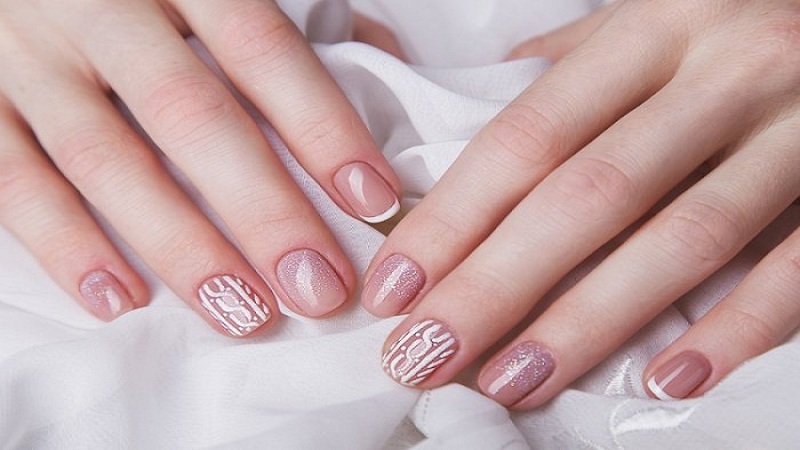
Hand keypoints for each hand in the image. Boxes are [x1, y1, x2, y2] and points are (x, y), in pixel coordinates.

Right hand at [0, 0, 400, 335]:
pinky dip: (65, 246)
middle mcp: (101, 9)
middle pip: (191, 116)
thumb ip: (294, 16)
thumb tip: (381, 63)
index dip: (321, 128)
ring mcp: (29, 57)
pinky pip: (12, 181)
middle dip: (261, 210)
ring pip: (105, 161)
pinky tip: (120, 302)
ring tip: (243, 313)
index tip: (374, 202)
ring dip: (180, 246)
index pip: (262, 50)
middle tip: (318, 287)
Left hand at [365, 0, 799, 406]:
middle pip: (585, 196)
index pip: (528, 136)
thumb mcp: (662, 14)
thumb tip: (505, 84)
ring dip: (586, 323)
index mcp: (655, 26)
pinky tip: (664, 382)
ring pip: (679, 240)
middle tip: (425, 354)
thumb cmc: (749, 16)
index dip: (454, 217)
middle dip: (493, 287)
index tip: (396, 286)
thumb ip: (583, 54)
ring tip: (513, 381)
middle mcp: (724, 70)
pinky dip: (732, 331)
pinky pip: (794, 268)